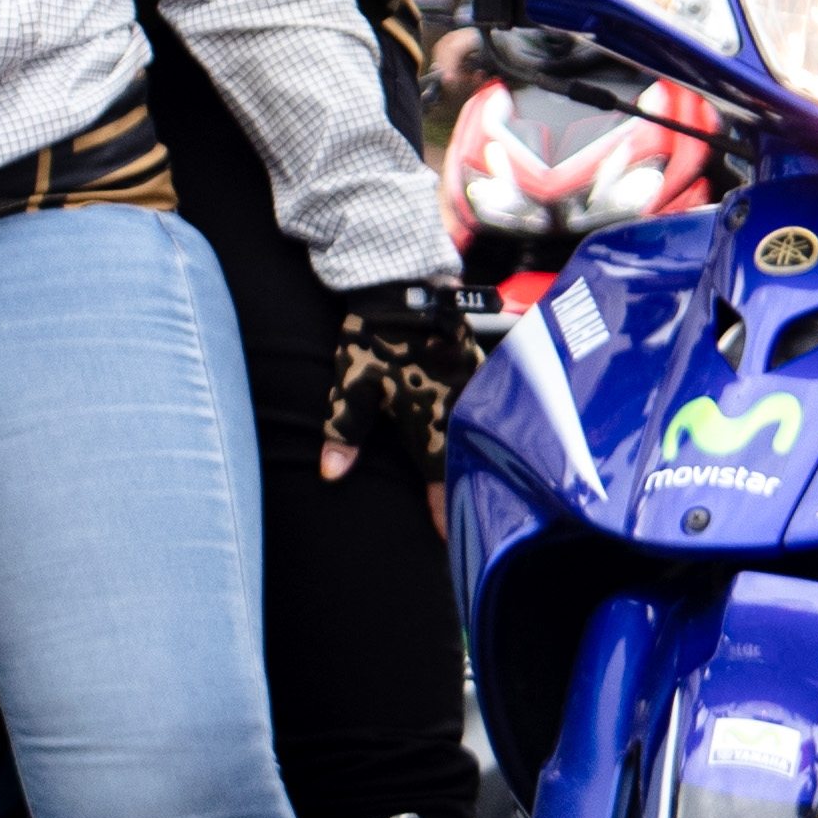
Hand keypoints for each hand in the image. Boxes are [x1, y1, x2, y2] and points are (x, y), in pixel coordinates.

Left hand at [323, 278, 482, 505]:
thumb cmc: (374, 335)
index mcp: (428, 416)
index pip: (439, 474)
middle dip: (470, 490)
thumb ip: (343, 431)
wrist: (403, 281)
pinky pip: (486, 407)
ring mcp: (472, 384)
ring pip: (481, 433)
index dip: (445, 507)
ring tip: (485, 486)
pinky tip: (486, 438)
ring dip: (481, 460)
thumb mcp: (351, 382)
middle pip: (468, 458)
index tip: (451, 537)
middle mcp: (457, 405)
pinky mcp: (477, 365)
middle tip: (477, 520)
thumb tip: (331, 476)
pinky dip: (483, 428)